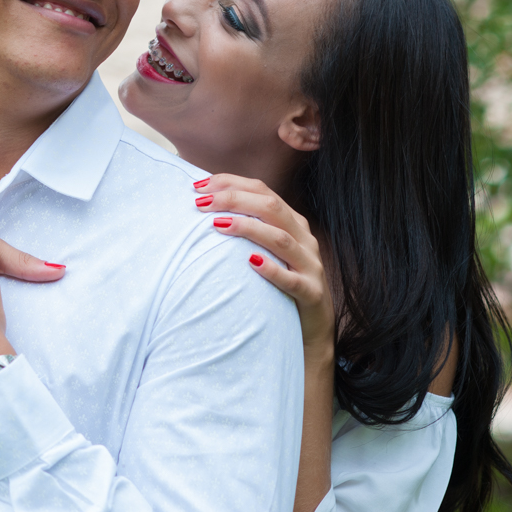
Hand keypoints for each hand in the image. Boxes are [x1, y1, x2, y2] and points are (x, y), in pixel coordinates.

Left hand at [194, 175, 334, 352]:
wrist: (313, 327)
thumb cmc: (280, 283)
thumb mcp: (267, 250)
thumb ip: (247, 228)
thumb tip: (205, 209)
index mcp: (292, 223)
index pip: (262, 191)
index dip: (231, 184)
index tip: (198, 186)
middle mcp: (303, 238)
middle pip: (271, 207)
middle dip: (234, 200)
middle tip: (202, 203)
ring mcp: (310, 265)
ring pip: (281, 238)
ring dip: (249, 228)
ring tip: (218, 224)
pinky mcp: (311, 293)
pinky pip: (293, 279)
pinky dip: (272, 270)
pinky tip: (251, 263)